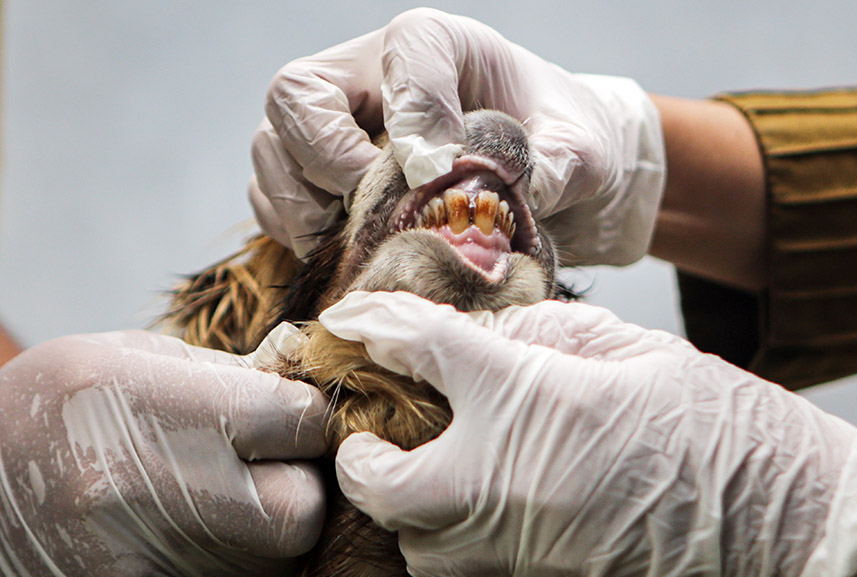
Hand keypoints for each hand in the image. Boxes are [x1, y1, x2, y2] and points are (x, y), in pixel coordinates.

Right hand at [0, 324, 327, 576]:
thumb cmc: (50, 411)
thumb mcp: (129, 357)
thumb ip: (225, 375)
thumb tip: (302, 389)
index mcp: (150, 410)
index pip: (296, 421)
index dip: (303, 413)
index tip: (285, 412)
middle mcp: (146, 495)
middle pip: (301, 507)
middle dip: (300, 480)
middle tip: (268, 461)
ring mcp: (144, 567)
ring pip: (274, 558)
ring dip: (269, 525)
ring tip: (222, 493)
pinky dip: (234, 559)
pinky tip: (195, 528)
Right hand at [250, 8, 664, 264]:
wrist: (536, 171)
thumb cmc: (553, 143)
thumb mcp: (580, 151)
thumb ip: (556, 167)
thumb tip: (507, 201)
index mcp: (436, 44)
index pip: (404, 49)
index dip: (414, 108)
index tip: (437, 170)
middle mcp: (368, 76)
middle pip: (296, 94)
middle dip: (327, 159)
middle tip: (375, 205)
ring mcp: (332, 126)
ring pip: (272, 150)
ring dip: (304, 206)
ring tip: (362, 238)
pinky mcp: (314, 176)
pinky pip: (272, 199)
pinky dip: (297, 231)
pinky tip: (347, 249)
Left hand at [320, 291, 856, 576]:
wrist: (785, 524)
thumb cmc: (713, 424)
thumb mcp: (628, 347)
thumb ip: (541, 330)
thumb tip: (488, 333)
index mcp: (522, 399)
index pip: (415, 347)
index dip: (371, 326)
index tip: (350, 324)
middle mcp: (498, 489)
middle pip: (375, 481)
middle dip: (365, 455)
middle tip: (383, 431)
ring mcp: (512, 562)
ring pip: (415, 546)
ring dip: (414, 507)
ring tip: (441, 475)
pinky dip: (460, 552)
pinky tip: (495, 522)